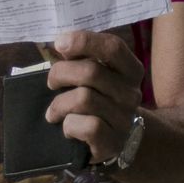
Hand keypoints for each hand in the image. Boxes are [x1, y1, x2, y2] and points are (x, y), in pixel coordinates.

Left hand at [45, 30, 146, 163]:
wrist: (120, 141)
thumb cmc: (101, 101)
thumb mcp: (99, 78)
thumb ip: (84, 60)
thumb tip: (62, 44)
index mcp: (131, 70)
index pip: (113, 47)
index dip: (84, 40)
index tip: (60, 44)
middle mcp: (132, 93)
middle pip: (91, 71)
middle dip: (61, 73)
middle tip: (51, 83)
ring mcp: (124, 118)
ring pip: (84, 99)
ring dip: (59, 104)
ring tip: (54, 111)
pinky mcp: (113, 142)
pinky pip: (86, 126)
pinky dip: (69, 125)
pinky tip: (67, 127)